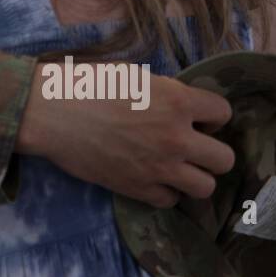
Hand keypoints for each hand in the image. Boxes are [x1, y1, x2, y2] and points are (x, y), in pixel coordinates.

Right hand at [19, 70, 235, 207]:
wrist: (51, 112)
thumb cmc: (87, 84)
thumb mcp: (134, 75)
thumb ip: (165, 92)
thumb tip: (181, 106)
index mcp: (177, 100)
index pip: (223, 112)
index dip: (212, 115)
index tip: (196, 118)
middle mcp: (176, 137)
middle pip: (224, 159)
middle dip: (211, 152)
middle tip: (190, 146)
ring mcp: (159, 167)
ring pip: (205, 187)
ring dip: (194, 177)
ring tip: (176, 167)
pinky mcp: (137, 188)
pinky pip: (170, 201)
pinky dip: (165, 191)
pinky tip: (151, 177)